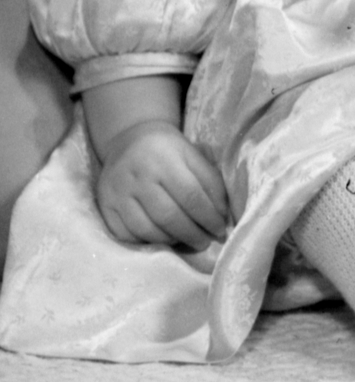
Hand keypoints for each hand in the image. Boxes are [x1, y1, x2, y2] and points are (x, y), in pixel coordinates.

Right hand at [95, 120, 229, 250]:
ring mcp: (118, 192)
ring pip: (147, 229)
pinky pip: (126, 235)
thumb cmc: (169, 150)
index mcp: (164, 158)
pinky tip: (162, 239)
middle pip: (169, 216)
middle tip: (205, 242)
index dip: (208, 217)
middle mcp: (138, 175)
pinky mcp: (105, 205)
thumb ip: (210, 182)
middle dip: (192, 234)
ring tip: (186, 240)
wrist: (129, 139)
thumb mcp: (193, 155)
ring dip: (172, 241)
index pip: (191, 195)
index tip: (220, 230)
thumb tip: (222, 215)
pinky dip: (147, 242)